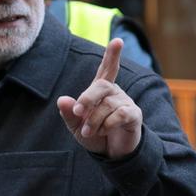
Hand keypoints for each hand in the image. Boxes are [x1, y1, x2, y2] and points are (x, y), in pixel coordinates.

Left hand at [56, 37, 142, 158]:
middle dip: (87, 98)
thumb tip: (62, 99)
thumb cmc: (94, 135)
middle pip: (102, 85)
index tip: (118, 41)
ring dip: (95, 121)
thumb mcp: (76, 126)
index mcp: (100, 91)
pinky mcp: (134, 115)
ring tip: (90, 131)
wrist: (110, 154)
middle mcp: (114, 93)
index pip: (107, 69)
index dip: (112, 55)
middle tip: (78, 112)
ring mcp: (125, 102)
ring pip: (108, 105)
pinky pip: (121, 114)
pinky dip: (108, 124)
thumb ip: (69, 114)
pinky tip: (105, 130)